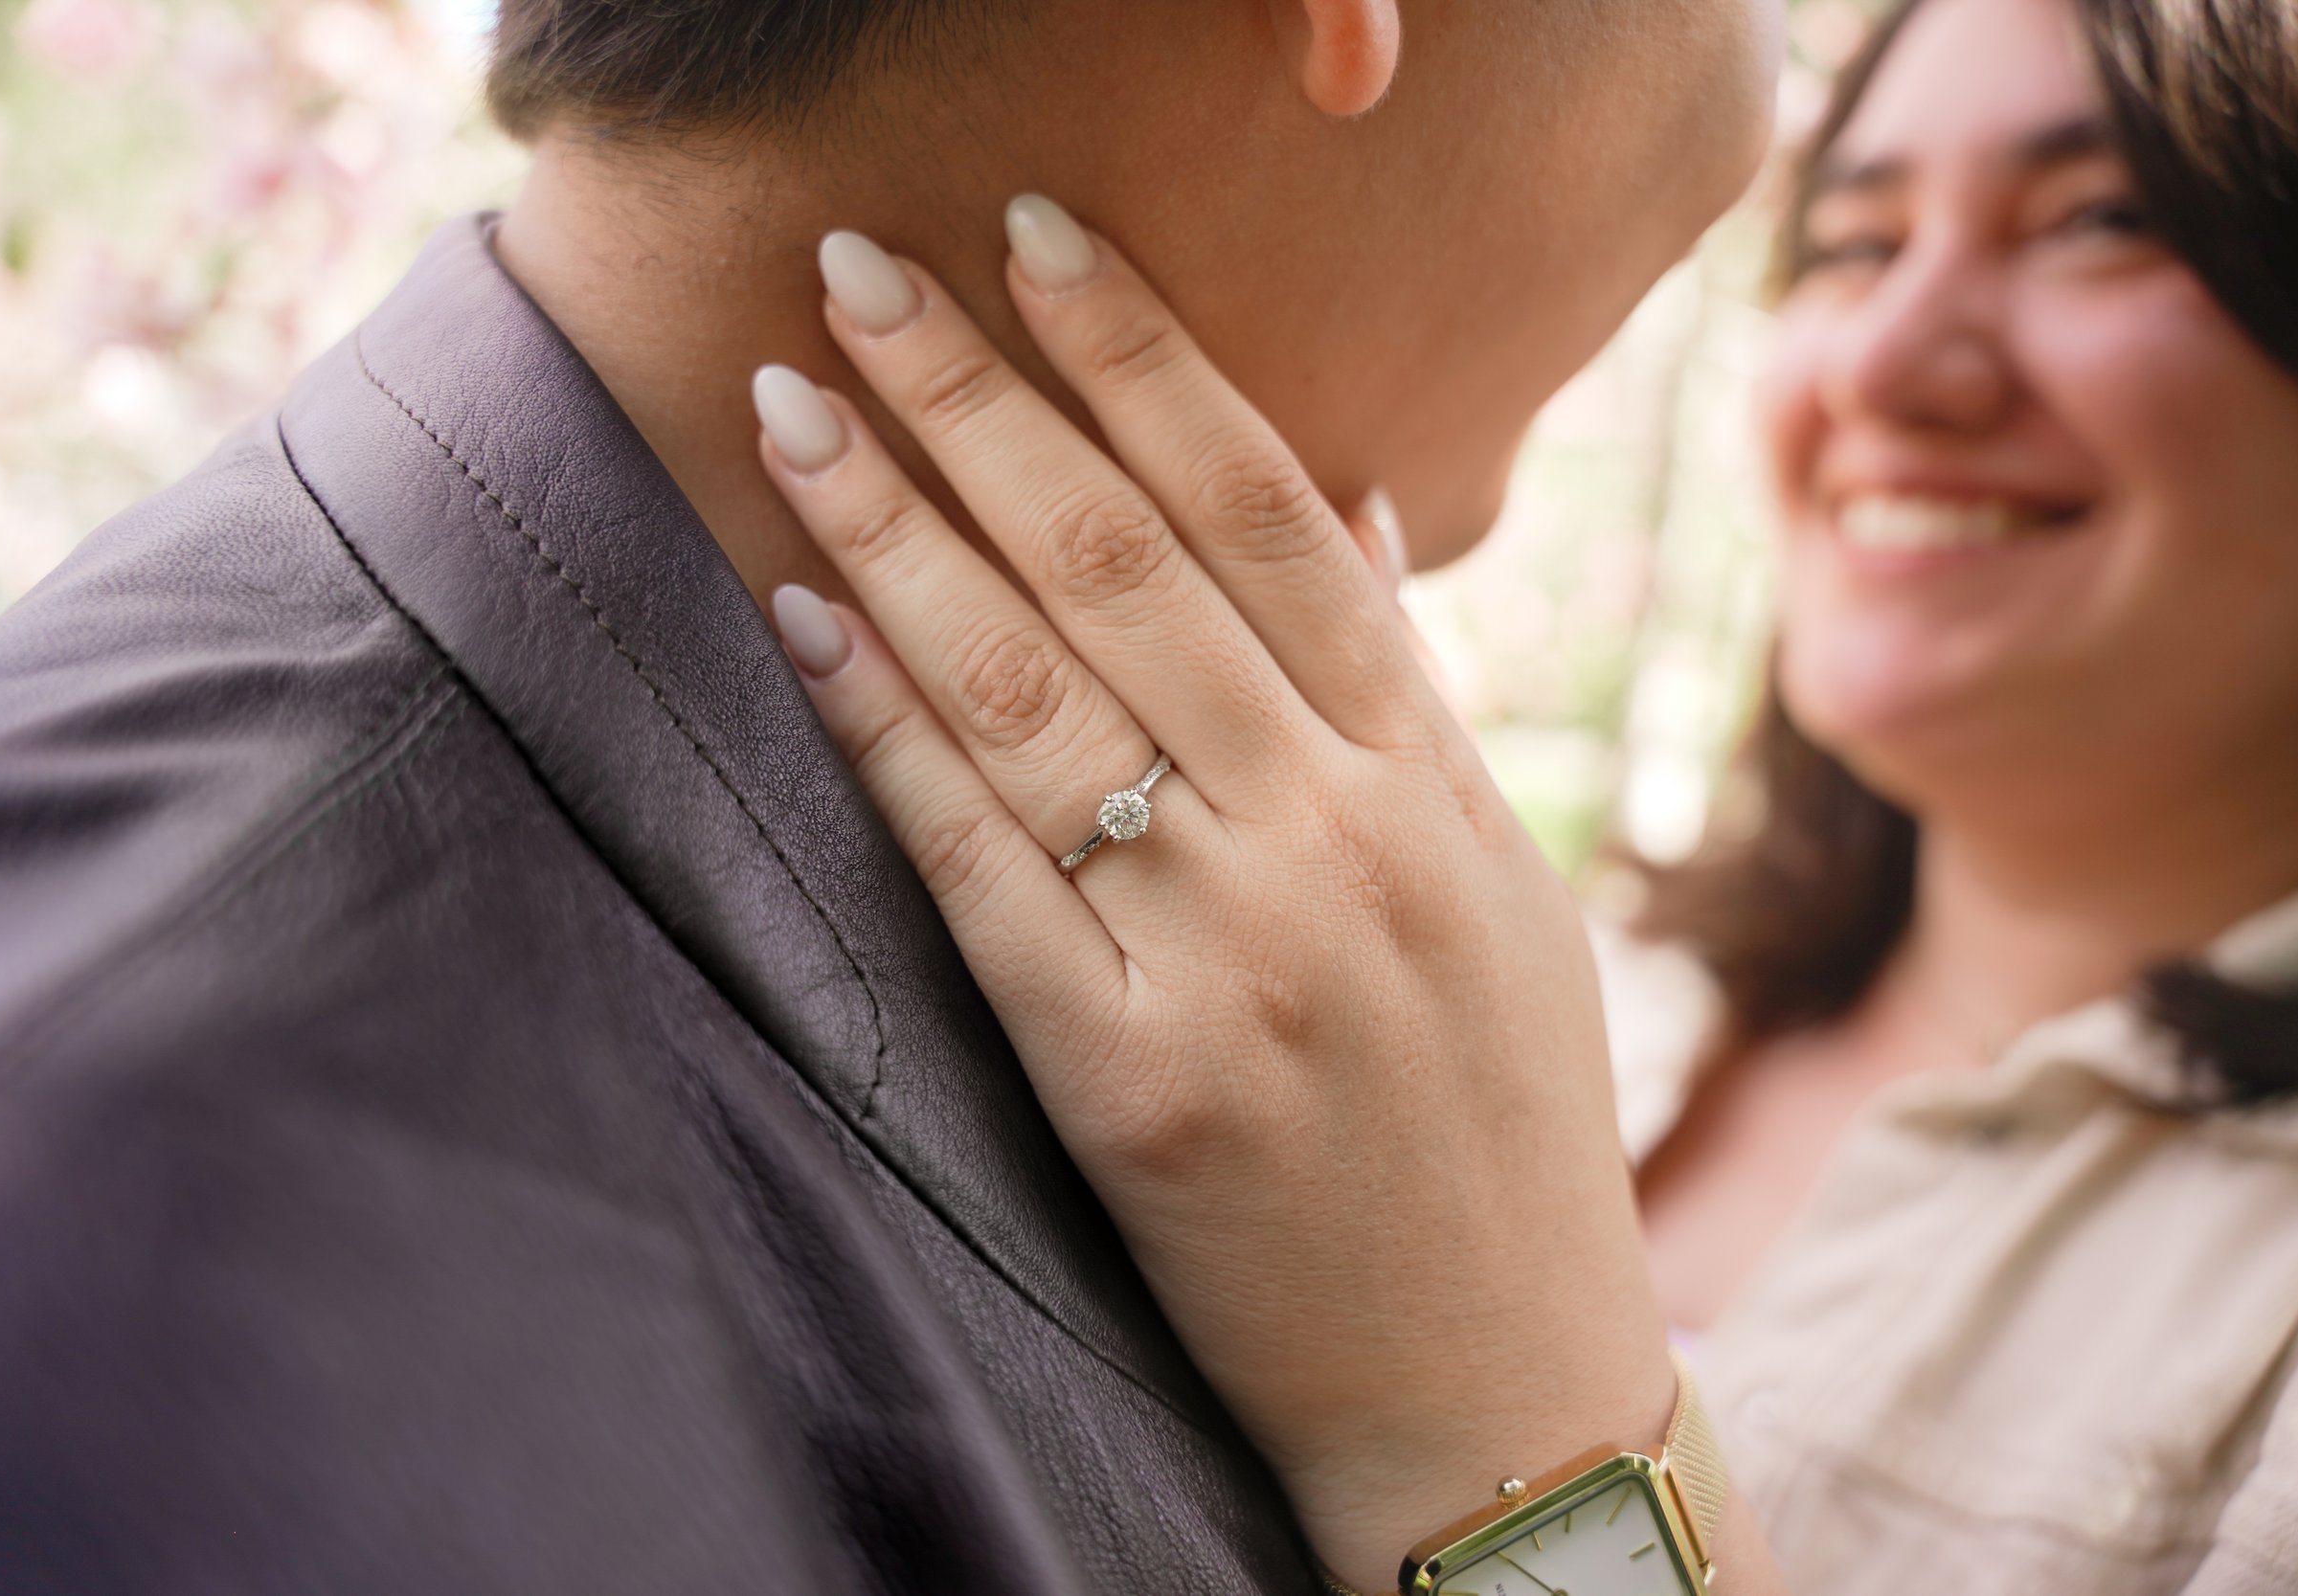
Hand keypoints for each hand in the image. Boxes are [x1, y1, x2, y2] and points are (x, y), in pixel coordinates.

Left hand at [756, 198, 1674, 1590]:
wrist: (1500, 1392)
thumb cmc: (1499, 1134)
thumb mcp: (1500, 887)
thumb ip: (1408, 695)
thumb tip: (1348, 498)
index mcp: (1433, 782)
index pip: (1277, 511)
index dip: (1149, 360)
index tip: (1043, 244)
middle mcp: (1339, 842)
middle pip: (1131, 565)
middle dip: (981, 399)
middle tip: (863, 273)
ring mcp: (1236, 957)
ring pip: (1038, 687)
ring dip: (899, 528)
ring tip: (797, 407)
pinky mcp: (1130, 1078)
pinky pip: (983, 865)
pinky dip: (886, 730)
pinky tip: (806, 619)